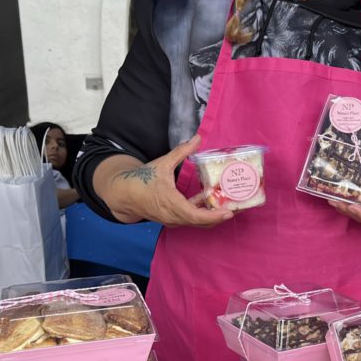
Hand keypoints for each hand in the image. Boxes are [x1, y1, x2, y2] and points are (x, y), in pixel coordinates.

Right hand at [105, 135, 234, 227]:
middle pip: (201, 222)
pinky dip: (202, 212)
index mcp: (171, 205)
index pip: (197, 216)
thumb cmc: (141, 180)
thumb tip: (197, 138)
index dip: (214, 216)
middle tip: (237, 207)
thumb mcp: (162, 163)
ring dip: (212, 215)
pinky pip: (190, 218)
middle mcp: (173, 217)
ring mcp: (172, 220)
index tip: (229, 212)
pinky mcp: (171, 218)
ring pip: (196, 222)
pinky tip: (210, 200)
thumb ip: (181, 151)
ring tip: (229, 204)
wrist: (123, 194)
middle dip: (219, 216)